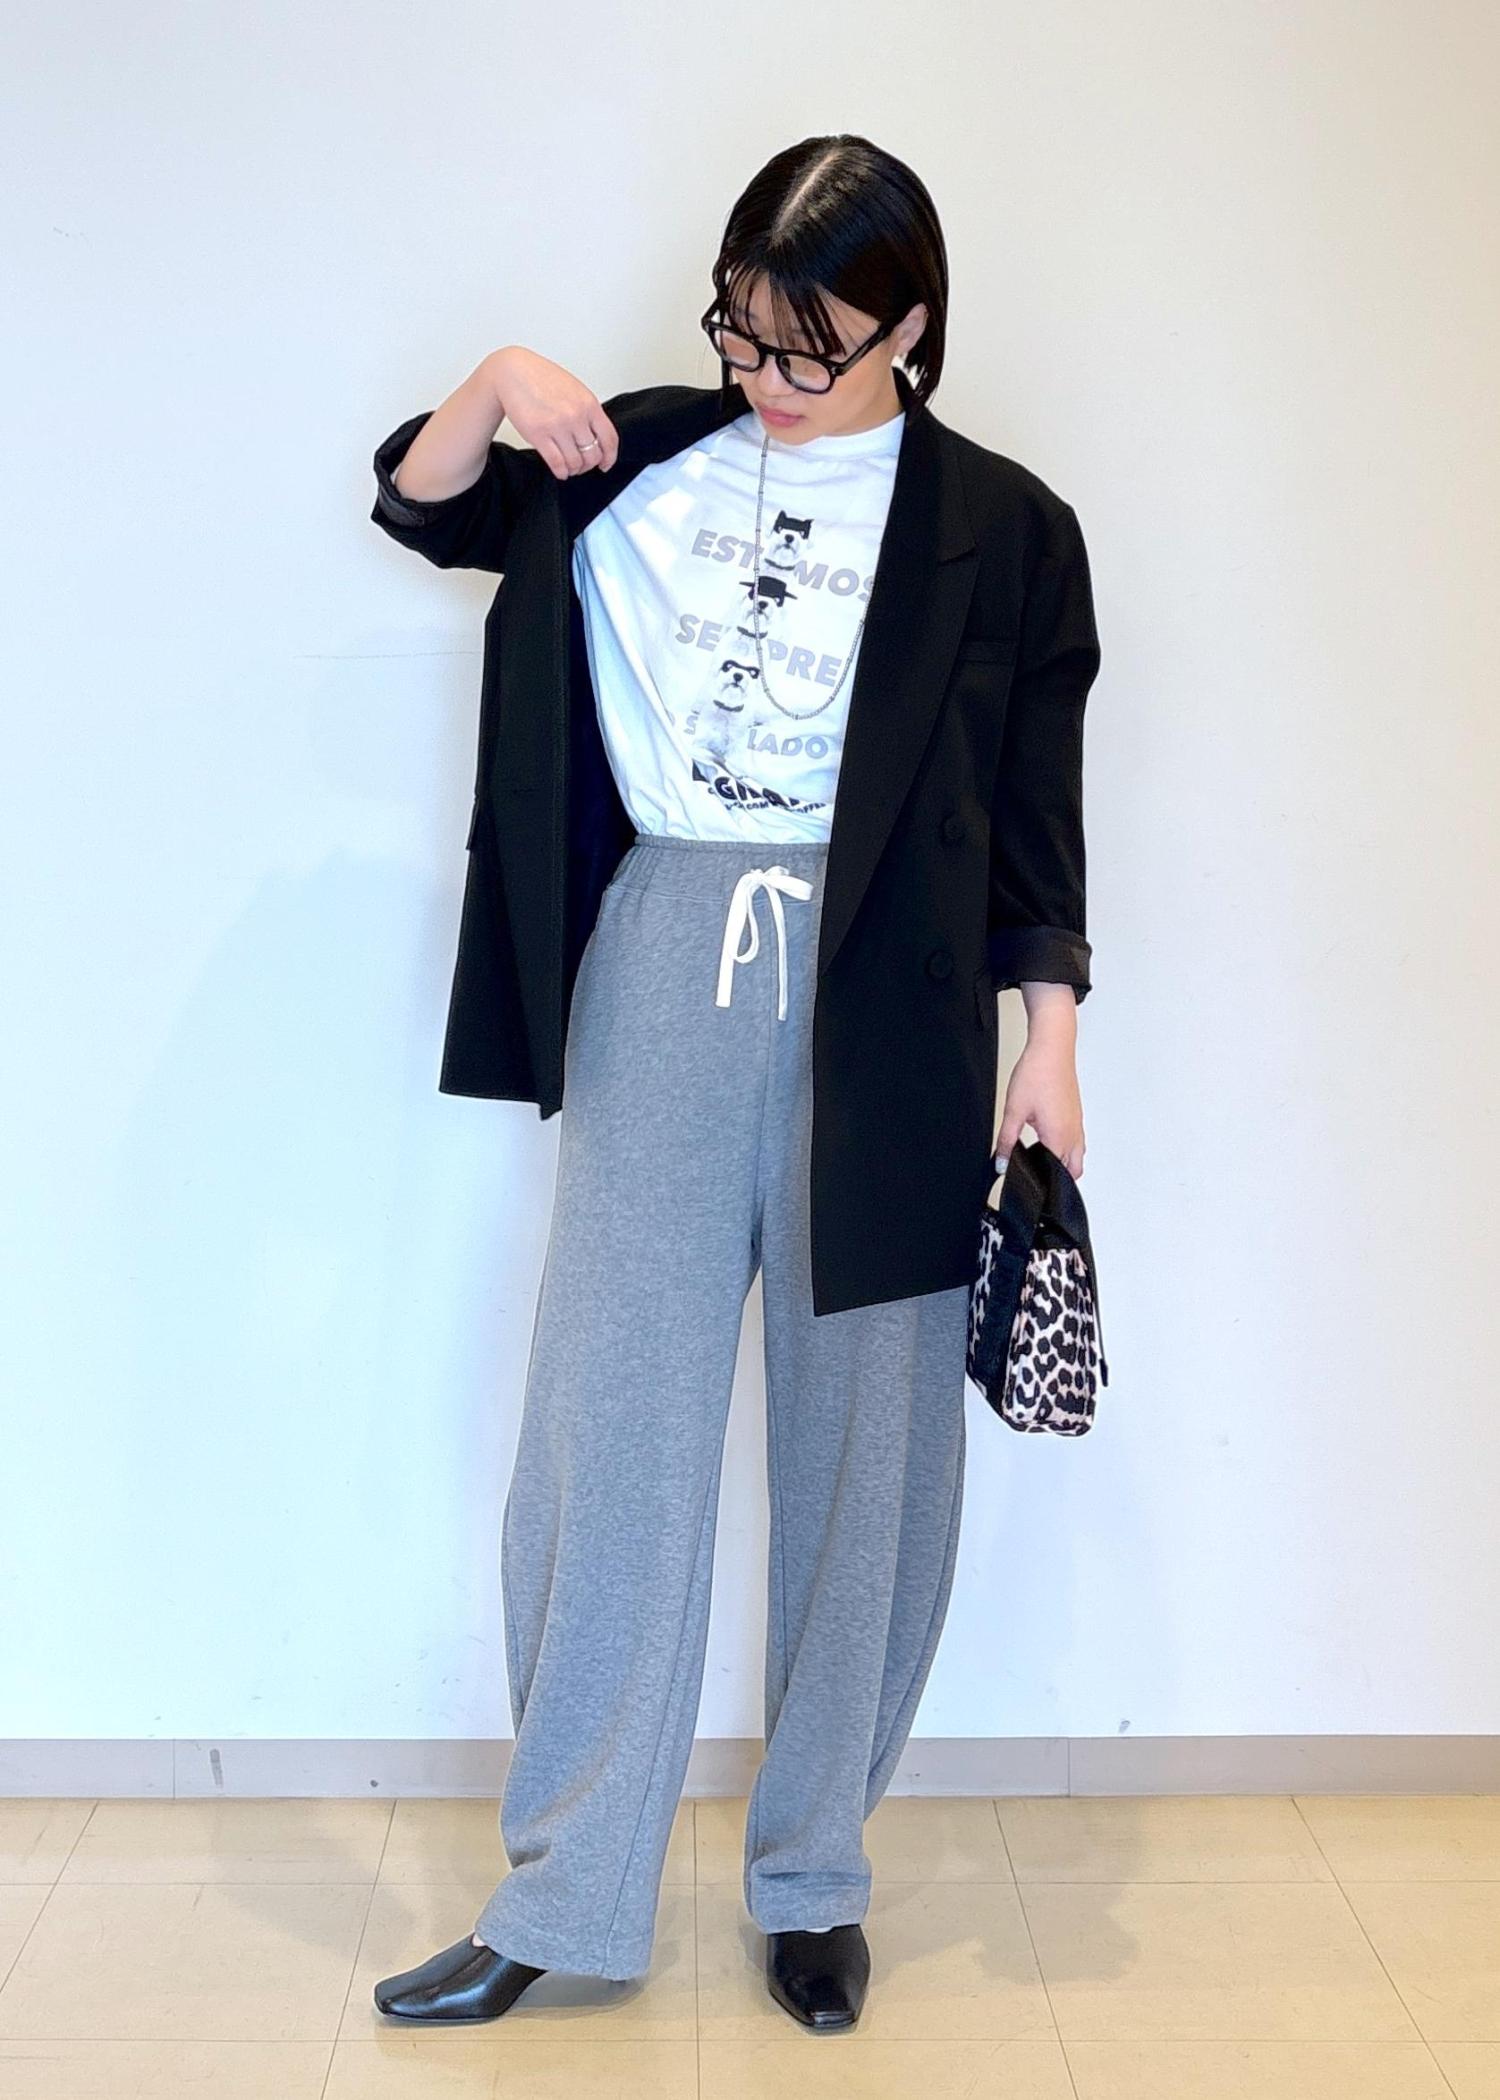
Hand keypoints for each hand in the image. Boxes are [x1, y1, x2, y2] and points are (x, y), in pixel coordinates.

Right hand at [485, 346, 619, 478]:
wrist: (514, 372)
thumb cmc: (541, 378)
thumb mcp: (575, 390)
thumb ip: (587, 412)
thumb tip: (596, 438)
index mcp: (589, 404)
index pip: (609, 439)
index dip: (609, 457)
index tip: (605, 464)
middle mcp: (576, 416)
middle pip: (593, 455)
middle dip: (588, 466)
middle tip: (582, 466)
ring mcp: (557, 426)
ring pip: (575, 462)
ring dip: (574, 470)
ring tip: (569, 468)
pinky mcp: (538, 435)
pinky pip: (557, 463)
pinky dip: (561, 472)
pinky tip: (560, 471)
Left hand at [994, 1035, 1084, 1178]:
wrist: (1052, 1049)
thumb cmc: (1037, 1074)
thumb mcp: (1014, 1111)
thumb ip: (1006, 1141)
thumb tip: (1001, 1163)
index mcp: (1059, 1137)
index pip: (1057, 1175)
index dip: (1043, 1182)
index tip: (1030, 1182)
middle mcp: (1073, 1134)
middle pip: (1072, 1170)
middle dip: (1057, 1177)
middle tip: (1036, 1175)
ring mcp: (1077, 1123)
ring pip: (1077, 1156)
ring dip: (1064, 1162)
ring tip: (1042, 1158)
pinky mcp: (1076, 1114)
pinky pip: (1077, 1140)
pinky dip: (1067, 1147)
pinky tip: (1048, 1137)